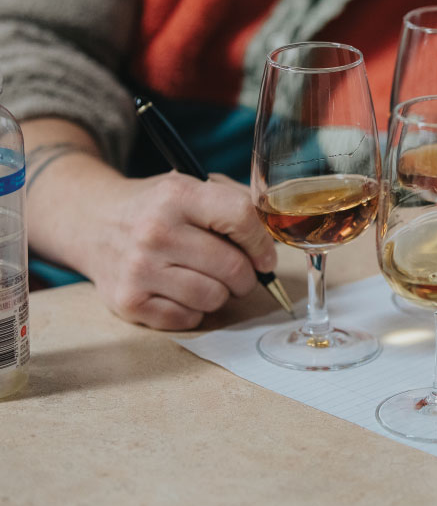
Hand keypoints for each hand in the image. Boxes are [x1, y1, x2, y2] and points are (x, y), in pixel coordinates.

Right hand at [82, 172, 276, 329]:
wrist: (91, 221)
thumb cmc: (156, 207)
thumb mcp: (192, 186)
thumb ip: (237, 202)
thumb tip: (275, 235)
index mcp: (177, 195)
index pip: (241, 218)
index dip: (262, 242)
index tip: (264, 255)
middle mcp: (155, 232)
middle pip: (233, 267)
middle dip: (247, 275)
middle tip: (239, 272)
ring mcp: (138, 269)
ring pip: (215, 298)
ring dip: (222, 293)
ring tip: (208, 278)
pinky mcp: (127, 302)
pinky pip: (189, 319)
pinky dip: (195, 310)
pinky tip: (182, 290)